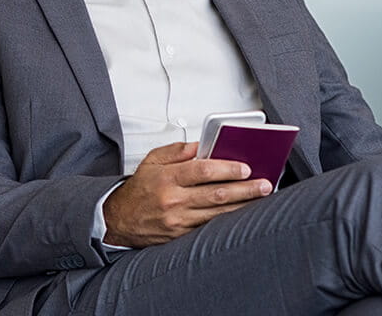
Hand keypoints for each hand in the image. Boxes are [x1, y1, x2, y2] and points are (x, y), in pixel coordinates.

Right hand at [101, 141, 272, 247]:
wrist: (118, 220)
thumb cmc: (137, 191)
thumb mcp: (151, 161)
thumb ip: (177, 151)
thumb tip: (202, 146)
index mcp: (166, 178)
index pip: (202, 170)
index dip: (226, 168)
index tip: (245, 167)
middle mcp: (173, 200)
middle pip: (216, 193)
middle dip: (245, 189)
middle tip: (264, 184)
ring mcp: (178, 220)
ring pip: (218, 212)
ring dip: (243, 205)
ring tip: (260, 197)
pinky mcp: (181, 235)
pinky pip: (210, 226)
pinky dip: (228, 219)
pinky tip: (241, 214)